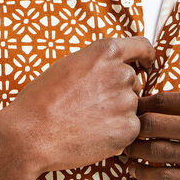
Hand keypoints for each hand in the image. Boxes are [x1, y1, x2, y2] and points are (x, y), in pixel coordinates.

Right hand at [1, 36, 155, 176]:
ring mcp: (126, 101)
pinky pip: (130, 128)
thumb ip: (98, 62)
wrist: (31, 133)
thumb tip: (112, 66)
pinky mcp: (128, 128)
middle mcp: (121, 73)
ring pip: (130, 105)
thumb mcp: (71, 64)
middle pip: (132, 80)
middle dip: (118, 91)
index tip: (147, 62)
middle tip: (92, 104)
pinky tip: (93, 134)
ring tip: (88, 120)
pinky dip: (116, 133)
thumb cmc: (43, 98)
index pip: (142, 46)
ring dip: (117, 112)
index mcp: (106, 52)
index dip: (146, 55)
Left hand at [124, 87, 179, 179]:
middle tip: (123, 127)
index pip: (163, 99)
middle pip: (154, 125)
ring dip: (137, 153)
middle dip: (134, 126)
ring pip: (158, 154)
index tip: (133, 105)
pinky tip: (143, 173)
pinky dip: (152, 177)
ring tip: (126, 151)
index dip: (142, 103)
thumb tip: (165, 103)